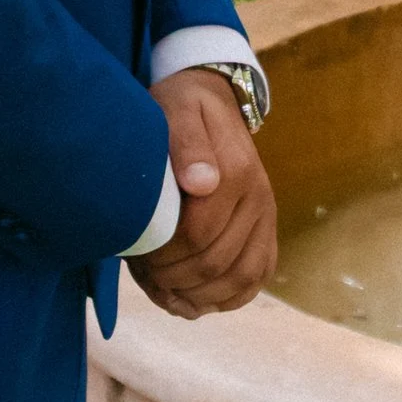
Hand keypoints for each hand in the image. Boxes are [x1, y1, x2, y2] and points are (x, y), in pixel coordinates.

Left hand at [137, 67, 278, 319]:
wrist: (212, 100)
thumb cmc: (182, 108)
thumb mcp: (177, 110)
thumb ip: (186, 143)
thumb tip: (202, 183)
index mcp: (236, 172)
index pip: (196, 236)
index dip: (161, 256)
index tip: (134, 254)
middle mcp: (259, 199)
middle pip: (214, 264)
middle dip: (171, 279)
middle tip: (142, 273)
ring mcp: (266, 218)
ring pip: (239, 280)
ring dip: (198, 296)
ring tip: (164, 291)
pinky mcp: (267, 231)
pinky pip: (258, 277)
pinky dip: (228, 298)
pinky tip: (197, 300)